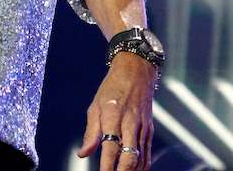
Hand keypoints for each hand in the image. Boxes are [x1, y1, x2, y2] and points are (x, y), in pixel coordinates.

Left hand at [77, 53, 157, 170]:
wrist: (136, 72)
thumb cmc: (112, 88)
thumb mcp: (95, 106)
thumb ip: (90, 133)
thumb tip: (82, 153)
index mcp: (112, 117)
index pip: (110, 148)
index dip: (107, 166)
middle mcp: (130, 124)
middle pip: (129, 157)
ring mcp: (142, 127)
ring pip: (141, 158)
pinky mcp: (149, 129)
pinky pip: (147, 152)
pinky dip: (142, 165)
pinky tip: (135, 170)